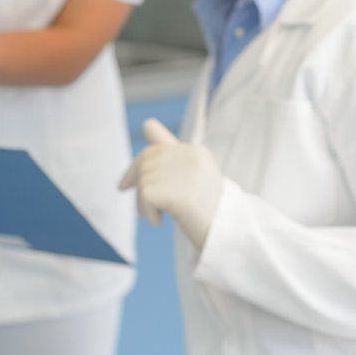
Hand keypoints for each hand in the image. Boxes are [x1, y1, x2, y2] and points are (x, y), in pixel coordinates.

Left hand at [118, 119, 223, 247]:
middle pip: (144, 163)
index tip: (126, 184)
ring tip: (159, 216)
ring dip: (143, 204)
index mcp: (195, 150)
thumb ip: (170, 153)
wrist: (229, 231)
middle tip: (145, 209)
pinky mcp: (173, 189)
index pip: (155, 144)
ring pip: (142, 181)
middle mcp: (189, 155)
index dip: (138, 164)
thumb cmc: (209, 208)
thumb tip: (147, 123)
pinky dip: (147, 213)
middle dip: (136, 185)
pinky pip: (144, 197)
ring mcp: (182, 171)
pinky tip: (161, 220)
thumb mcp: (192, 174)